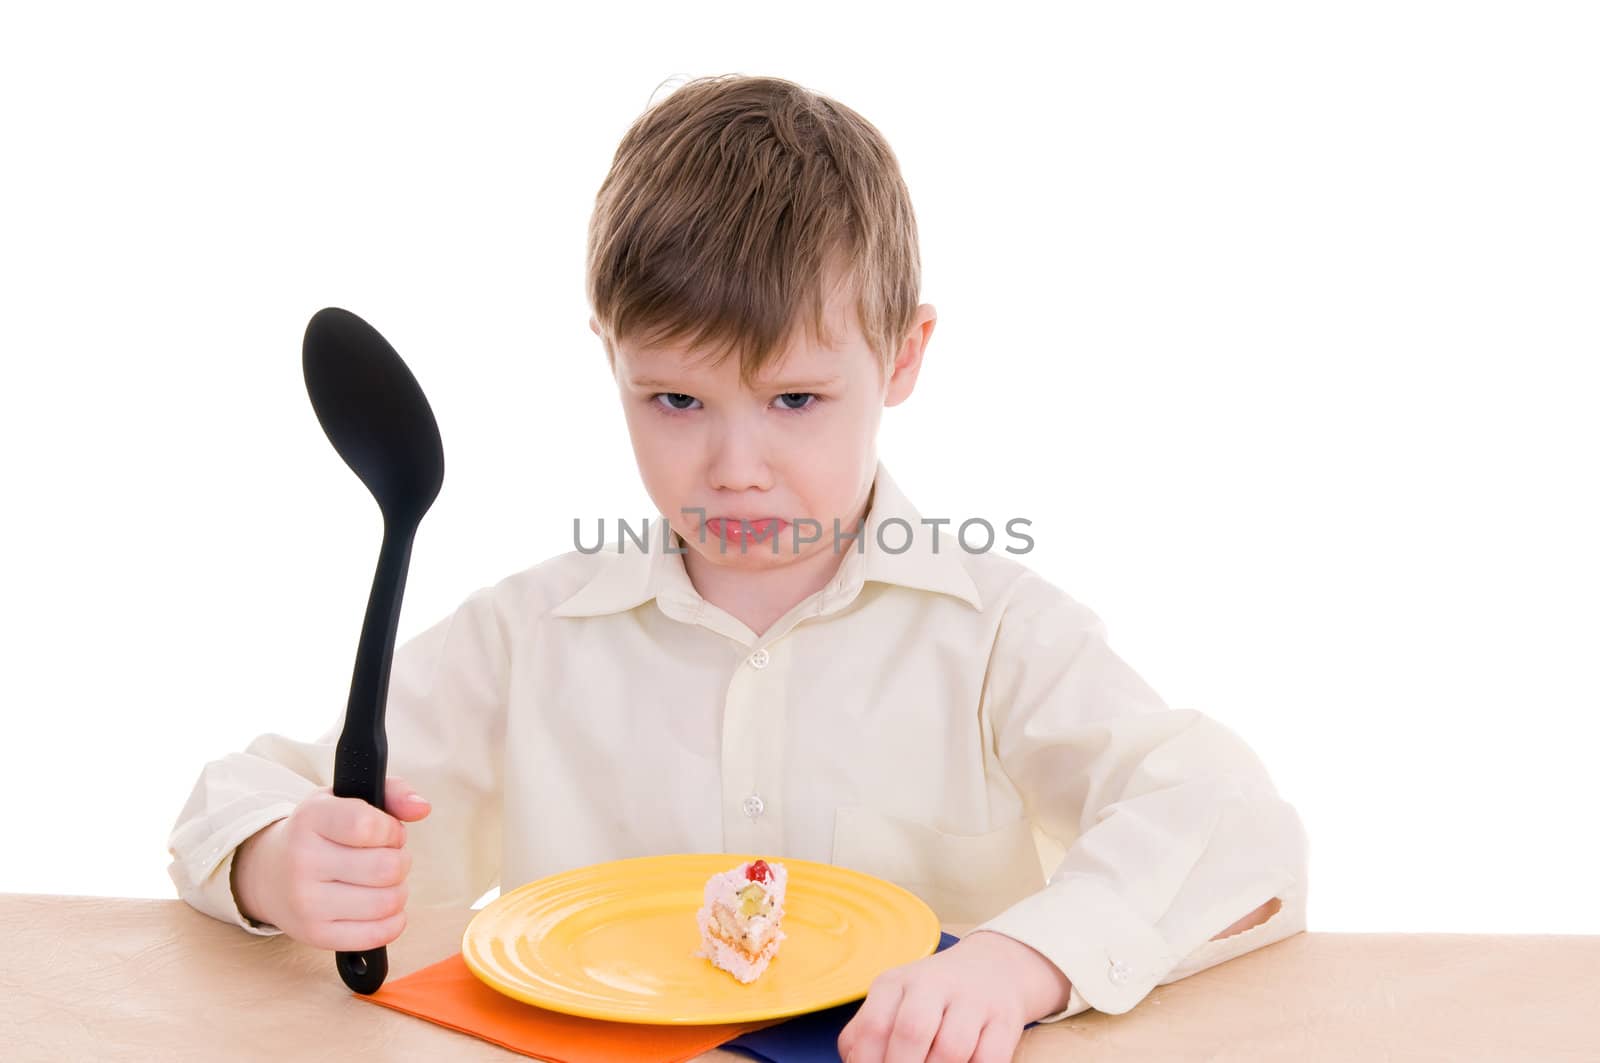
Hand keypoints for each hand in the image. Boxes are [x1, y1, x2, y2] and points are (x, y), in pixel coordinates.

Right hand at [229, 776, 431, 950]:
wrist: (268, 872)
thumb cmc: (321, 831)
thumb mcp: (346, 798)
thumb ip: (392, 792)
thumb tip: (422, 808)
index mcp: (311, 819)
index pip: (368, 826)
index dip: (391, 829)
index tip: (386, 831)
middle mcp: (302, 861)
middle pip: (387, 868)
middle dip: (400, 860)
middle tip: (386, 857)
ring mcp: (306, 902)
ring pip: (387, 901)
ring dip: (398, 889)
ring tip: (382, 881)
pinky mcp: (314, 934)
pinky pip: (376, 935)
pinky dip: (393, 921)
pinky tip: (381, 905)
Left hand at [837, 929, 1070, 1062]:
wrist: (992, 968)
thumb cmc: (930, 998)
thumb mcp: (892, 1003)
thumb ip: (867, 1035)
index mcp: (895, 983)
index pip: (873, 1026)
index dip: (870, 1062)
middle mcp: (933, 984)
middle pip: (912, 1031)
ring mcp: (972, 999)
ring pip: (952, 1049)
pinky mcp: (1004, 1019)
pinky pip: (990, 1058)